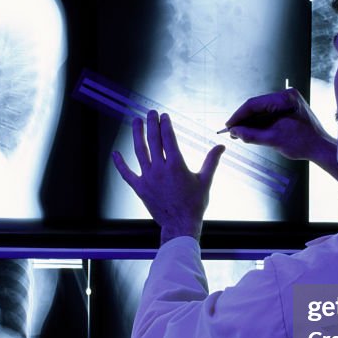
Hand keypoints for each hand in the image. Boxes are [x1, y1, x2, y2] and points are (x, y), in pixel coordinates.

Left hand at [112, 110, 225, 243]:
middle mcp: (160, 169)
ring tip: (135, 121)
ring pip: (139, 151)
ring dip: (136, 135)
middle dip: (152, 124)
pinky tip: (115, 153)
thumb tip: (222, 146)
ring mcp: (148, 178)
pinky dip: (120, 164)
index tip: (164, 116)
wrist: (180, 225)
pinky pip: (127, 174)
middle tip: (150, 112)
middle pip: (153, 140)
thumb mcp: (205, 180)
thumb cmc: (194, 204)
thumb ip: (212, 161)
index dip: (165, 125)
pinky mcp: (140, 188)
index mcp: (176, 165)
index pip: (168, 138)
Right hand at [225, 88, 337, 182]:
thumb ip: (252, 135)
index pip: (254, 104)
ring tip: (239, 133)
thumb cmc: (303, 144)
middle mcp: (287, 95)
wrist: (321, 148)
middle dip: (244, 119)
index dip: (238, 115)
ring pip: (262, 110)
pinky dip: (260, 122)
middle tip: (232, 131)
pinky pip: (270, 113)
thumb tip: (234, 131)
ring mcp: (289, 101)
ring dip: (251, 122)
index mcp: (284, 99)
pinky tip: (252, 131)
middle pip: (257, 106)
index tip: (228, 125)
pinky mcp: (289, 108)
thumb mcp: (273, 140)